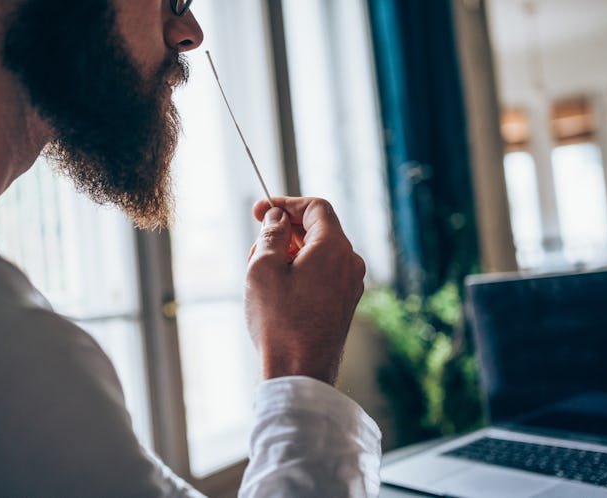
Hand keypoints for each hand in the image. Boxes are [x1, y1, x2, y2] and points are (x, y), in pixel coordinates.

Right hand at [245, 197, 365, 384]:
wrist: (300, 373)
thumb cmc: (279, 321)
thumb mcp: (263, 268)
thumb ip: (272, 233)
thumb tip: (278, 218)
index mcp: (334, 247)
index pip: (316, 207)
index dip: (286, 203)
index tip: (260, 210)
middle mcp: (350, 263)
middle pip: (318, 229)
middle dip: (284, 230)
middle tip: (256, 242)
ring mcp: (350, 285)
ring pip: (319, 252)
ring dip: (290, 252)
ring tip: (260, 271)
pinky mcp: (344, 303)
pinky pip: (324, 273)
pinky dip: (302, 270)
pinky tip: (277, 288)